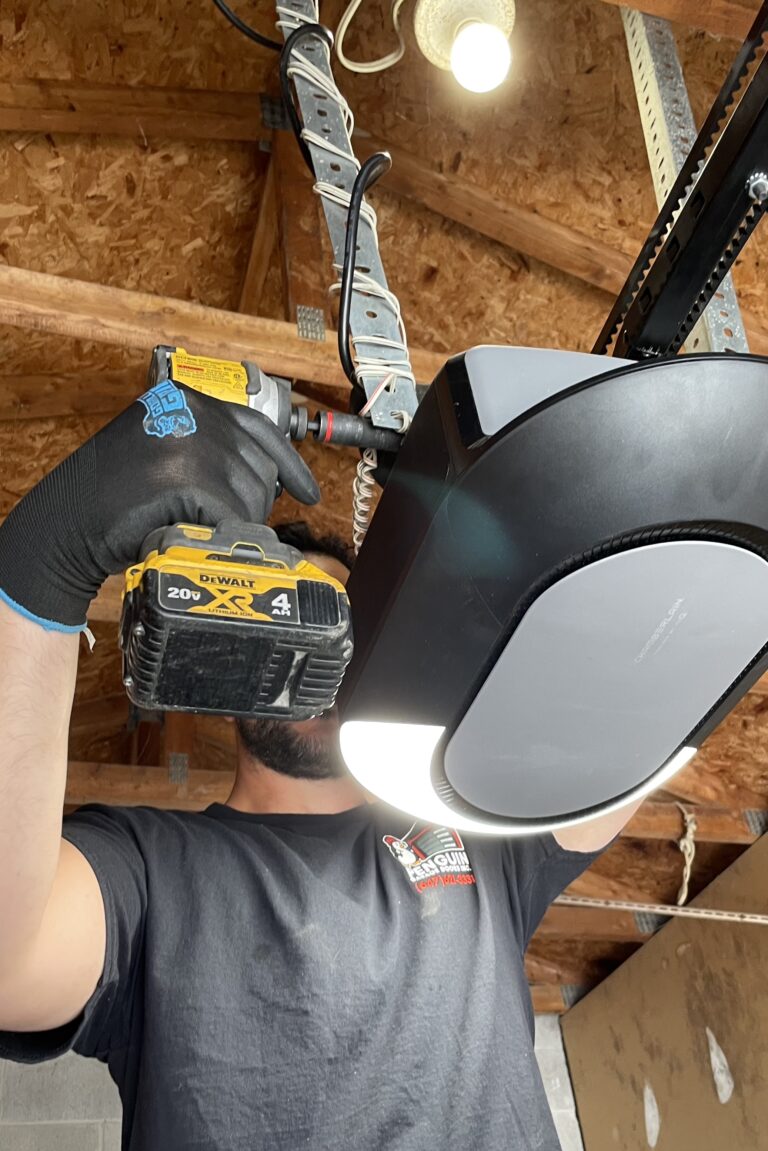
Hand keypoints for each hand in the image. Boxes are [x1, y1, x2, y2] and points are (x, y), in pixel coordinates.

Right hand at [0, 383, 319, 629]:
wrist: (68, 522)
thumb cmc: (115, 496)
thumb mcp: (165, 448)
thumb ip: (210, 445)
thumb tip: (268, 470)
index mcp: (189, 397)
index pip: (260, 428)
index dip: (290, 465)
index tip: (308, 492)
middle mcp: (193, 411)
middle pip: (260, 465)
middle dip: (255, 502)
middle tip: (231, 523)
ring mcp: (191, 443)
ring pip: (252, 494)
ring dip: (237, 521)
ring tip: (205, 528)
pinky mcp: (187, 479)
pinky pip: (233, 516)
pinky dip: (223, 533)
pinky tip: (202, 536)